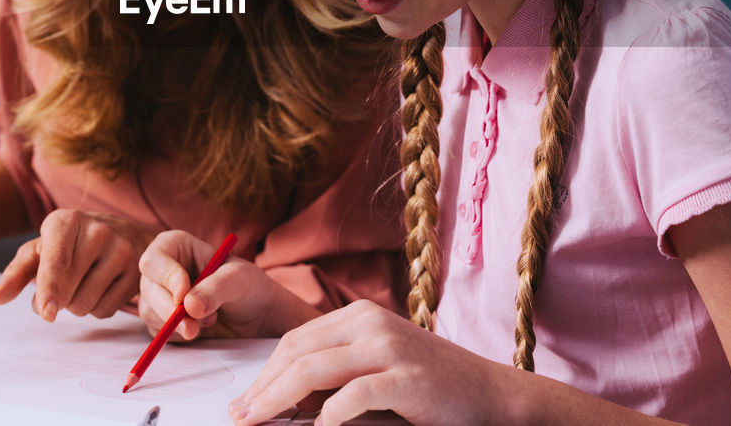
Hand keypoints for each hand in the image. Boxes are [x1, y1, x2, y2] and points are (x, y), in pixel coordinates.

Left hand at [0, 208, 151, 319]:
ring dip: (76, 305)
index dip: (49, 288)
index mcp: (67, 221)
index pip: (57, 260)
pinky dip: (97, 307)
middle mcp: (98, 231)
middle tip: (63, 282)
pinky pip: (105, 311)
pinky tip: (102, 286)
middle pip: (68, 292)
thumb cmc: (70, 243)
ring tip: (83, 282)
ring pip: (86, 305)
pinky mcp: (136, 272)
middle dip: (57, 299)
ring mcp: (122, 250)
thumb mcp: (41, 248)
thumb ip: (17, 273)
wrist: (122, 231)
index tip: (46, 312)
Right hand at [137, 230, 317, 341]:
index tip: (184, 296)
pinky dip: (178, 335)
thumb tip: (190, 306)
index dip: (166, 276)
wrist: (256, 315)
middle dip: (168, 309)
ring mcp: (161, 296)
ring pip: (150, 311)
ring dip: (177, 323)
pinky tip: (201, 328)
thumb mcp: (239, 279)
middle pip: (147, 288)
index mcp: (176, 247)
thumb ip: (216, 288)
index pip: (155, 259)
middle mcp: (163, 270)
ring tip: (210, 319)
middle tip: (191, 326)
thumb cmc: (248, 286)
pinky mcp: (163, 321)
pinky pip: (158, 331)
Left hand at [228, 301, 505, 425]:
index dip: (264, 371)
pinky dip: (327, 417)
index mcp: (360, 315)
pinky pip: (353, 395)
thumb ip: (338, 373)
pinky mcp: (406, 377)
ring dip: (277, 400)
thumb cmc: (432, 387)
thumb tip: (285, 399)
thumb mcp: (379, 367)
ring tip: (256, 422)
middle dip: (262, 387)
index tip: (244, 400)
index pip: (296, 339)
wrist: (491, 395)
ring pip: (313, 369)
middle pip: (297, 352)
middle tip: (239, 416)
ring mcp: (389, 347)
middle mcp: (370, 322)